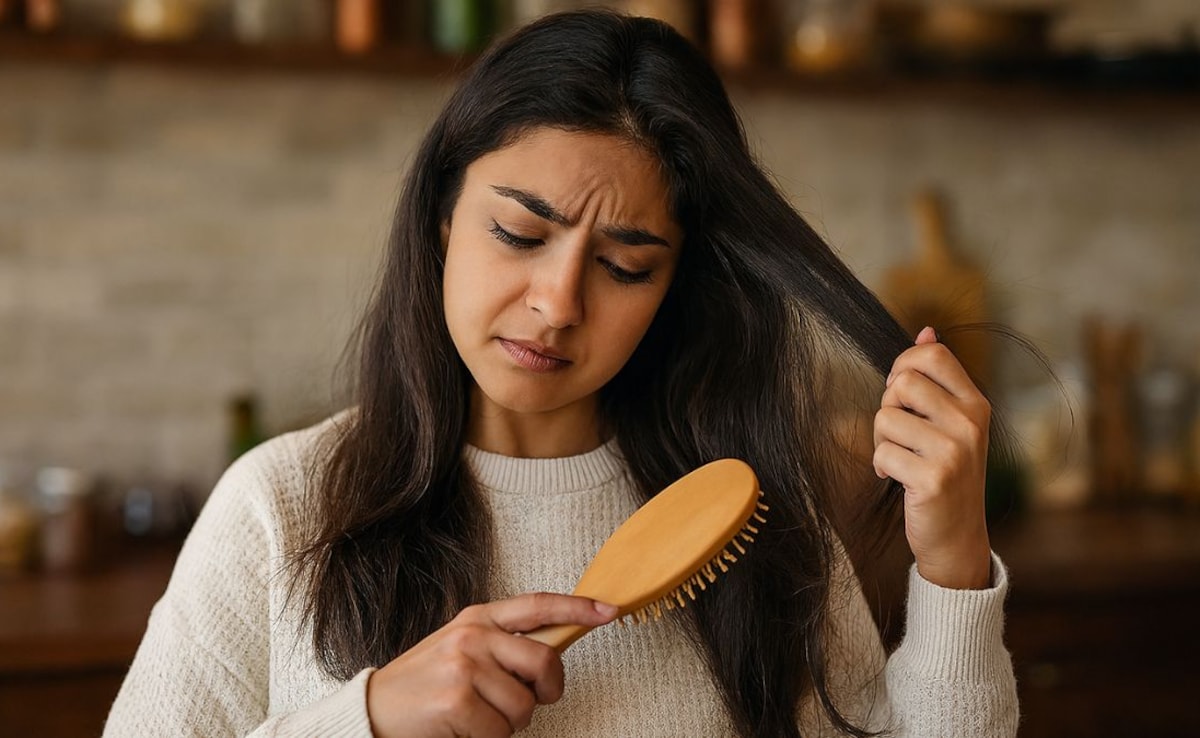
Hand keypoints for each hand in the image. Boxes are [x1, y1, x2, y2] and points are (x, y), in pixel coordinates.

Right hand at [366, 592, 617, 737]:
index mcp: (478, 618)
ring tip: (476, 716)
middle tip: (525, 702)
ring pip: (525, 706)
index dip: (577, 607)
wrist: (374, 712)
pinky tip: (462, 728)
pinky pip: (501, 731)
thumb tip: (551, 656)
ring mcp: (465, 666)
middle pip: (546, 660)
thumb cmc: (425, 687)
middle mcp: (473, 635)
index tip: (608, 611)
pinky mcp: (457, 700)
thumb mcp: (462, 650)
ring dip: (509, 723)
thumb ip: (503, 645)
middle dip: (546, 690)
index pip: (538, 605)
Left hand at [872, 326, 992, 589]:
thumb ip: (937, 379)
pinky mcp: (934, 479)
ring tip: (901, 460)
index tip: (901, 395)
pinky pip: (882, 453)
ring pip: (885, 418)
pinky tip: (899, 480)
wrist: (957, 535)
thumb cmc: (945, 472)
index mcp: (975, 403)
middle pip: (902, 383)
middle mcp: (970, 423)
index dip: (903, 366)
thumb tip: (925, 331)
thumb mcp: (949, 422)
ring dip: (882, 442)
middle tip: (900, 435)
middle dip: (887, 407)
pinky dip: (881, 467)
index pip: (933, 355)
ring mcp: (954, 451)